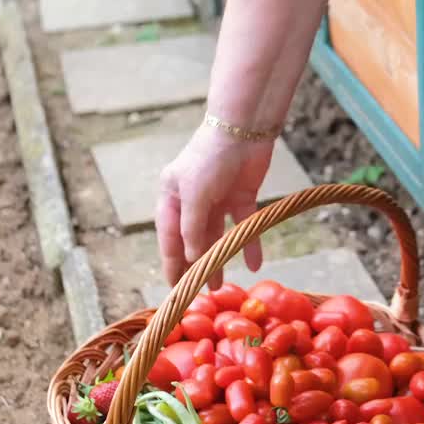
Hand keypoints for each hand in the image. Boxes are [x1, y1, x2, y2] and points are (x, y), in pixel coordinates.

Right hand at [155, 126, 273, 288]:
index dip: (171, 261)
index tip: (174, 287)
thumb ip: (192, 227)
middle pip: (192, 238)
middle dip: (194, 265)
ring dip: (219, 258)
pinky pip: (244, 226)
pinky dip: (250, 244)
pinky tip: (253, 264)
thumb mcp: (195, 194)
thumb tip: (190, 257)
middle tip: (196, 293)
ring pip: (217, 235)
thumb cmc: (210, 157)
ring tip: (218, 285)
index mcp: (172, 195)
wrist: (244, 130)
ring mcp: (218, 198)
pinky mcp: (242, 196)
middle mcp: (192, 199)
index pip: (169, 235)